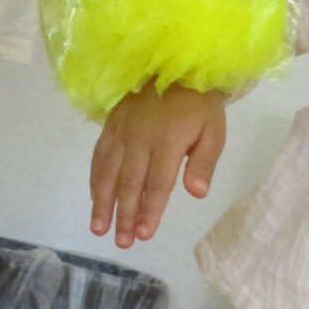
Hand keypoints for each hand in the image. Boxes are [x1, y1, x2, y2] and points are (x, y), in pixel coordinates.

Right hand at [90, 81, 226, 246]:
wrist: (176, 66)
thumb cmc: (199, 105)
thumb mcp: (214, 131)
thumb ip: (205, 163)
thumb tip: (197, 193)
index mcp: (168, 141)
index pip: (157, 184)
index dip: (150, 210)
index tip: (144, 233)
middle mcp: (140, 138)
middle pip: (130, 183)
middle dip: (124, 215)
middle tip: (121, 243)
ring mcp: (122, 132)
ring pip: (109, 172)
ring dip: (103, 203)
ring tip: (99, 228)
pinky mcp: (111, 126)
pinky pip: (99, 156)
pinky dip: (95, 179)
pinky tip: (94, 200)